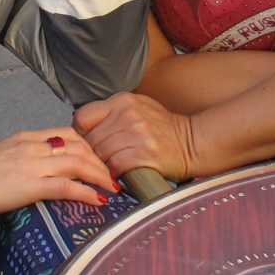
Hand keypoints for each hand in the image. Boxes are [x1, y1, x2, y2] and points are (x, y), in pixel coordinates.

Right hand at [0, 128, 115, 213]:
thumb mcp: (3, 155)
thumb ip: (24, 156)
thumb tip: (41, 169)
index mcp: (27, 137)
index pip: (68, 133)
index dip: (89, 146)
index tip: (99, 160)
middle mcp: (34, 145)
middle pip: (79, 145)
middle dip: (100, 160)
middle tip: (112, 176)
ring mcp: (32, 164)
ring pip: (78, 162)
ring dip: (100, 175)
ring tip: (112, 188)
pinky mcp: (29, 185)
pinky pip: (65, 186)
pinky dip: (85, 192)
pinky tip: (97, 200)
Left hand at [75, 92, 197, 181]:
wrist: (193, 141)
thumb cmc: (164, 129)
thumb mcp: (138, 108)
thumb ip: (111, 113)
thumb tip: (82, 126)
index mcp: (123, 100)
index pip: (83, 117)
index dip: (81, 134)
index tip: (87, 143)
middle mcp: (128, 114)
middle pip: (91, 139)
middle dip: (92, 154)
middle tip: (99, 161)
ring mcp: (137, 133)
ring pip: (101, 154)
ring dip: (103, 165)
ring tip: (111, 168)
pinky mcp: (144, 154)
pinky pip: (115, 166)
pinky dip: (114, 173)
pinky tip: (120, 173)